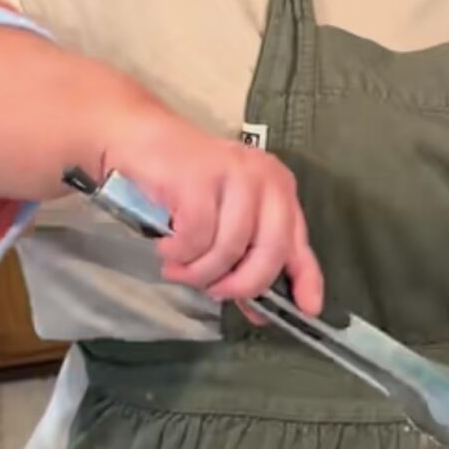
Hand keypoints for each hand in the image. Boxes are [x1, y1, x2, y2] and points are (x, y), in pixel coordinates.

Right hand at [103, 105, 323, 314]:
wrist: (140, 138)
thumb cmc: (184, 183)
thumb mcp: (225, 218)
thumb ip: (244, 257)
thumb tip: (256, 308)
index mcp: (278, 190)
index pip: (299, 241)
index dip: (306, 280)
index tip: (308, 310)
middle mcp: (265, 179)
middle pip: (270, 251)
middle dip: (240, 284)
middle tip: (213, 292)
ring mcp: (233, 175)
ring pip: (229, 249)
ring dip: (200, 272)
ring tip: (178, 268)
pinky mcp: (199, 177)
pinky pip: (196, 237)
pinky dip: (179, 254)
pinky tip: (167, 249)